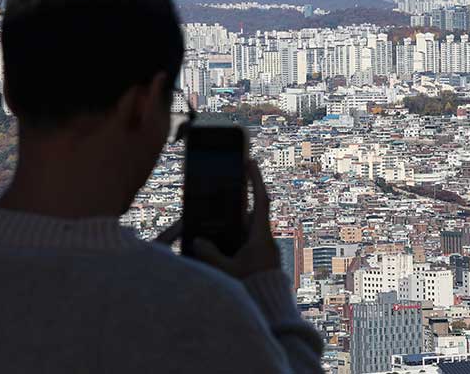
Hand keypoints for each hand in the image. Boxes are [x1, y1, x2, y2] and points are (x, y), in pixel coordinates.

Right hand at [191, 160, 280, 278]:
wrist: (270, 308)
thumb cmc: (252, 288)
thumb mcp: (227, 271)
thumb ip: (211, 255)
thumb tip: (199, 240)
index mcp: (261, 235)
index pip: (260, 199)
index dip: (255, 178)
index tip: (250, 161)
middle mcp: (264, 238)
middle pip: (249, 212)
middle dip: (237, 200)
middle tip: (223, 184)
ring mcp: (262, 248)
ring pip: (245, 228)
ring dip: (231, 221)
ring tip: (212, 213)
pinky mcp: (258, 259)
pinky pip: (244, 241)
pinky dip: (232, 237)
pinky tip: (215, 240)